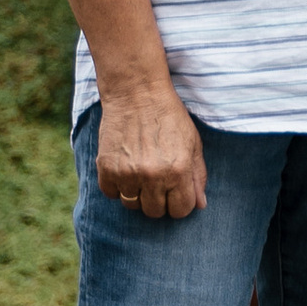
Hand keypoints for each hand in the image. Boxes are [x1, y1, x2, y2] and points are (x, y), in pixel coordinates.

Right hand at [95, 85, 207, 223]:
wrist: (137, 93)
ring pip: (132, 205)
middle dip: (158, 200)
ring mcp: (127, 173)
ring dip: (137, 194)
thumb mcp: (192, 143)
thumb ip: (198, 176)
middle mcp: (153, 176)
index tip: (175, 192)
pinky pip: (111, 194)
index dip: (179, 203)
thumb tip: (200, 205)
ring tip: (140, 171)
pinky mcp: (106, 168)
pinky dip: (117, 186)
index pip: (180, 210)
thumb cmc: (170, 117)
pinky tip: (124, 168)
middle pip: (155, 212)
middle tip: (157, 180)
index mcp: (178, 170)